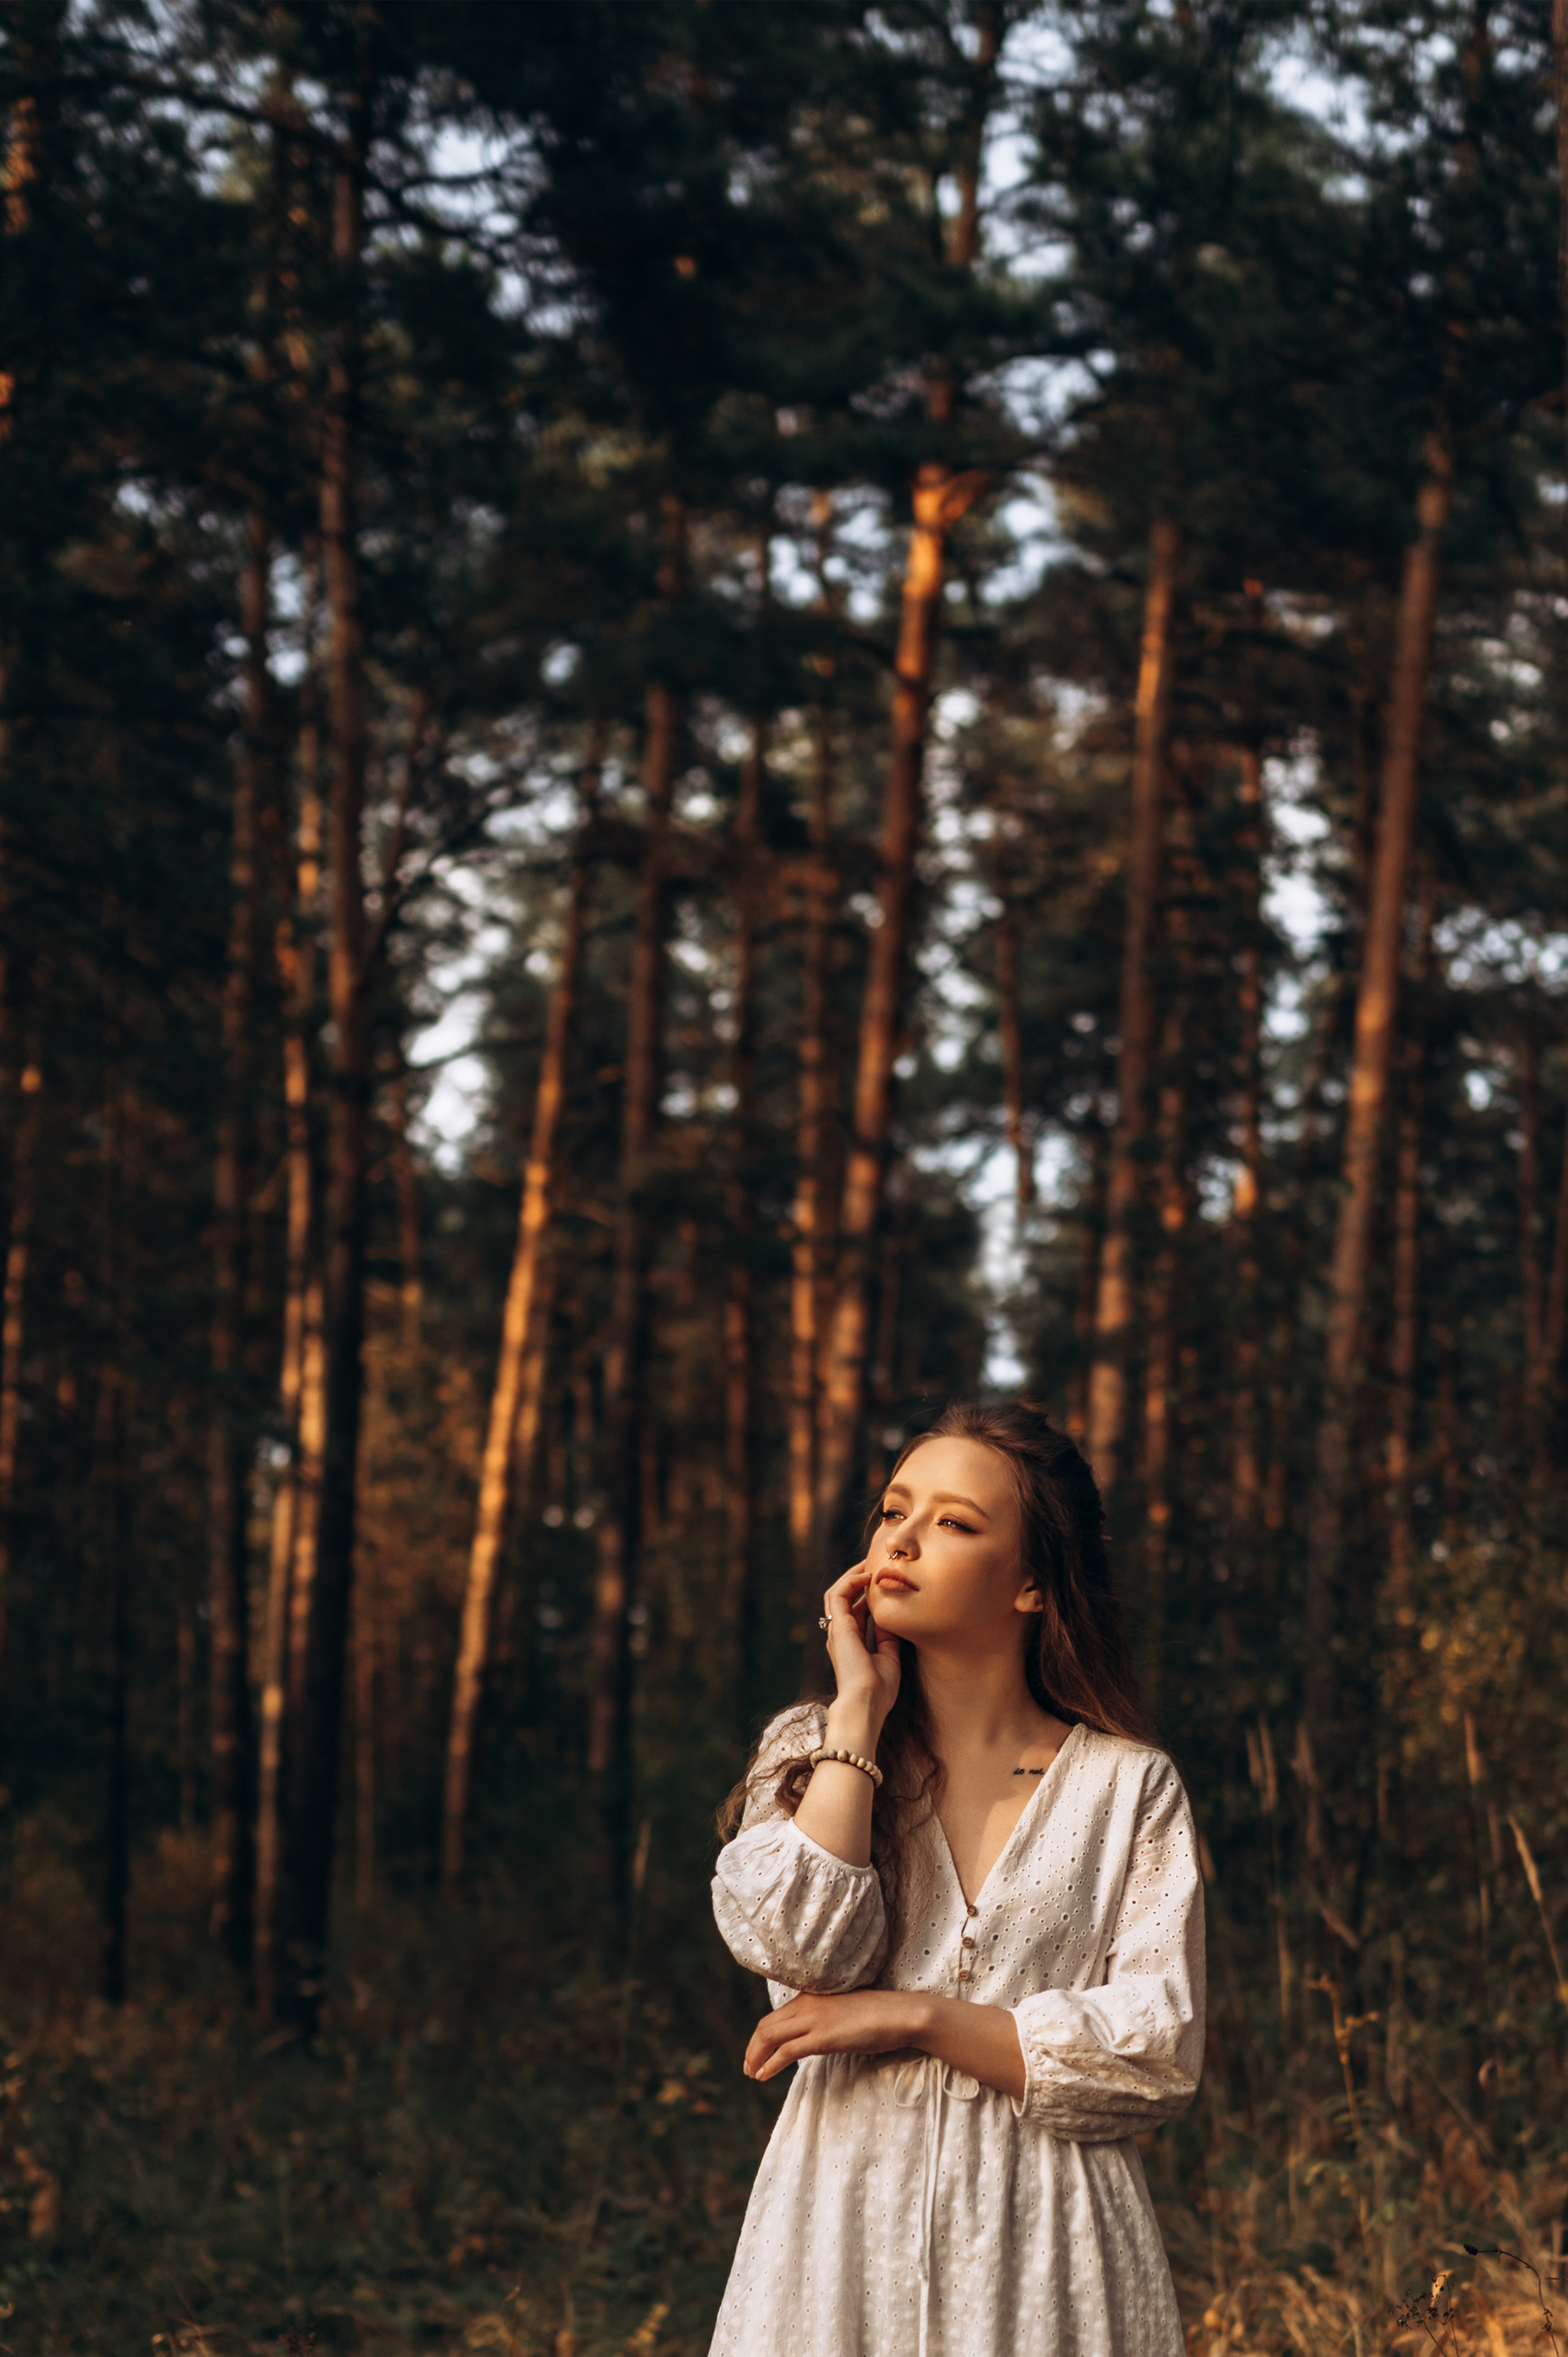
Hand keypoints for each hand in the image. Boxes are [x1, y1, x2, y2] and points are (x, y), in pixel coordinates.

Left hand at [744, 1991, 1026, 2102]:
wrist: (902, 2014)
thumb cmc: (880, 2014)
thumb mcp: (846, 2012)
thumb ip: (827, 2020)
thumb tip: (816, 2036)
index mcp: (813, 1995)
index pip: (776, 2015)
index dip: (762, 2035)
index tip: (757, 2051)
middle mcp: (808, 2004)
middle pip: (766, 2025)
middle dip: (752, 2048)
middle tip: (748, 2066)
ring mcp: (814, 2019)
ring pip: (770, 2035)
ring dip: (755, 2056)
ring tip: (752, 2073)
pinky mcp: (823, 2037)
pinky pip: (787, 2050)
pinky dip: (770, 2063)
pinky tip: (764, 2075)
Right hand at [820, 1560, 900, 1729]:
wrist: (865, 1704)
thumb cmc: (878, 1690)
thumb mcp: (888, 1658)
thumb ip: (887, 1638)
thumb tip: (889, 1618)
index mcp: (851, 1643)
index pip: (855, 1611)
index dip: (866, 1595)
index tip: (882, 1583)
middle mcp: (841, 1635)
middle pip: (843, 1599)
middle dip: (856, 1581)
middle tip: (873, 1566)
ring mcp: (837, 1630)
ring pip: (836, 1593)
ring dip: (851, 1577)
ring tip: (868, 1565)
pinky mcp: (839, 1627)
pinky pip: (839, 1595)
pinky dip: (851, 1582)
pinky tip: (867, 1576)